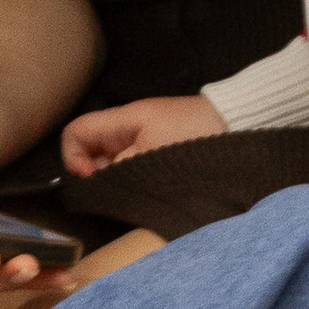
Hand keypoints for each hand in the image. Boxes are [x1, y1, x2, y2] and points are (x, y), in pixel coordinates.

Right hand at [62, 92, 224, 174]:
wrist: (234, 123)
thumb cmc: (195, 133)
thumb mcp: (153, 154)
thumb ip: (120, 167)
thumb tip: (97, 180)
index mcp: (121, 120)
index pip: (75, 132)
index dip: (73, 156)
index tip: (93, 176)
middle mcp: (125, 128)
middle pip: (89, 150)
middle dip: (95, 173)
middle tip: (118, 186)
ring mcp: (140, 139)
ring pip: (109, 161)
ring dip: (115, 178)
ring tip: (137, 188)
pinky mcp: (156, 150)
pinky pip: (130, 164)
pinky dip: (132, 177)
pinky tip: (150, 186)